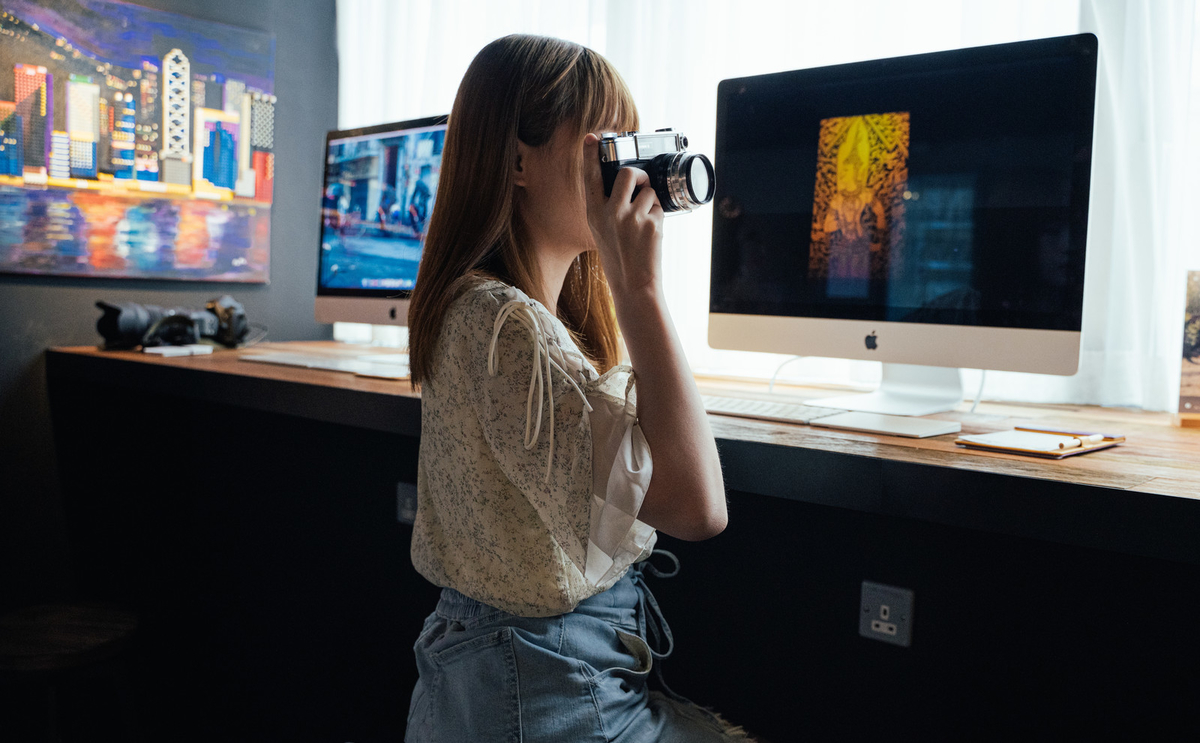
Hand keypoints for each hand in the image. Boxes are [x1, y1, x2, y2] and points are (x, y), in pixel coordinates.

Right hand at [583, 133, 664, 302]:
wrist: (633, 285)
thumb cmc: (619, 258)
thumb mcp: (602, 230)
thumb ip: (607, 206)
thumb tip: (627, 182)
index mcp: (594, 213)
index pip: (590, 177)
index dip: (591, 155)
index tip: (593, 137)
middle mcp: (610, 213)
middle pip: (628, 173)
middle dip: (640, 174)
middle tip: (642, 185)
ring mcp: (631, 218)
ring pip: (649, 190)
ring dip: (652, 200)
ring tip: (646, 220)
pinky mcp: (651, 225)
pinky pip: (659, 206)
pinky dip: (659, 214)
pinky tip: (651, 232)